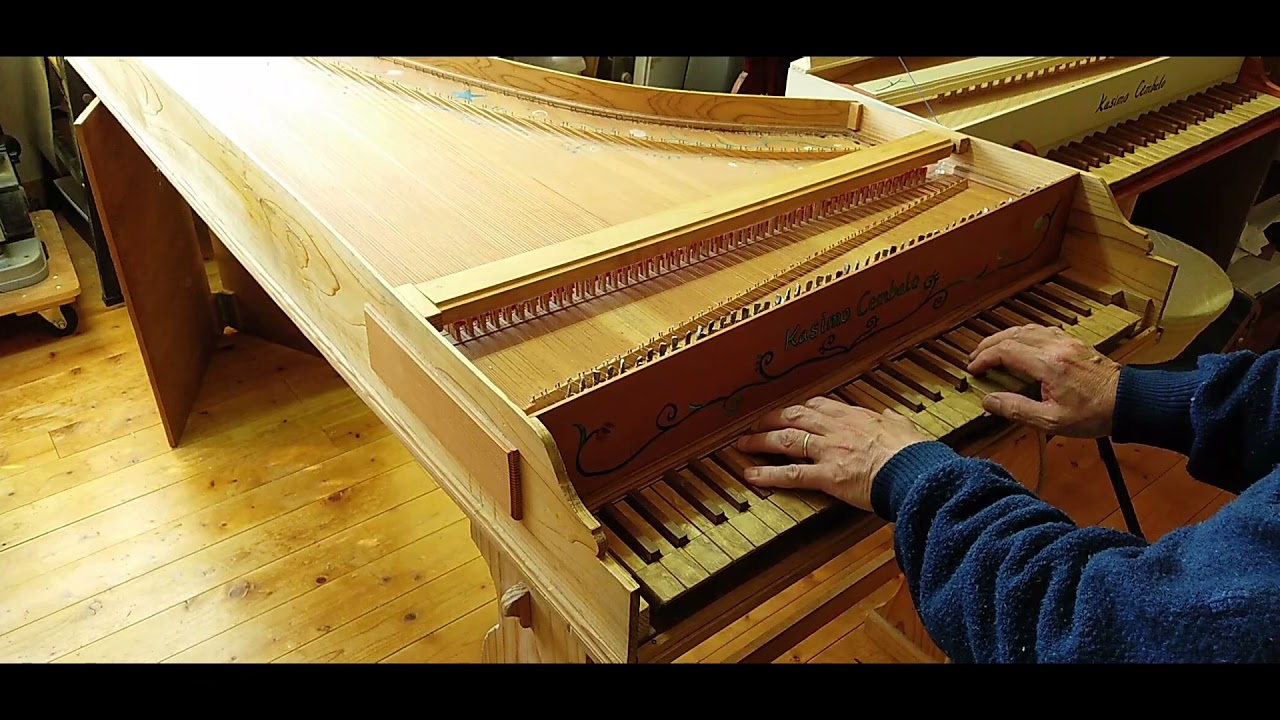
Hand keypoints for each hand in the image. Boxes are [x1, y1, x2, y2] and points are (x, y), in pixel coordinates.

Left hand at [734, 397, 929, 511]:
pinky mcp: (827, 476)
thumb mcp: (906, 428)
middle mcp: (838, 429)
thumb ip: (893, 422)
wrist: (916, 472)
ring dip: (761, 440)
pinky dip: (768, 474)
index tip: (790, 411)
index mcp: (857, 417)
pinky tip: (751, 474)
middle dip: (772, 418)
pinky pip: (791, 474)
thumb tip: (891, 417)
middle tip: (755, 423)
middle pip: (795, 417)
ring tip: (742, 444)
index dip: (800, 408)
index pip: (820, 406)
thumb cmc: (915, 454)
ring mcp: (829, 451)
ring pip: (786, 440)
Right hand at [967, 324, 1119, 437]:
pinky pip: (1043, 330)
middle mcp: (1056, 346)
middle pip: (1013, 335)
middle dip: (989, 345)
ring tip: (992, 349)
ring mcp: (1067, 342)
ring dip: (1005, 337)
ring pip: (1027, 329)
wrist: (1130, 402)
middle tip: (975, 357)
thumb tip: (989, 401)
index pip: (1005, 351)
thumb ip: (1017, 409)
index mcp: (1048, 364)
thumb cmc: (1094, 414)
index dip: (984, 358)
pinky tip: (1021, 344)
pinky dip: (1024, 335)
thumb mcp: (1052, 421)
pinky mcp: (1075, 344)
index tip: (973, 369)